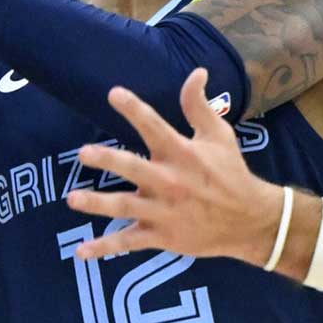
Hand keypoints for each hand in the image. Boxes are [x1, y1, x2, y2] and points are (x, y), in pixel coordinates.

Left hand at [66, 69, 285, 264]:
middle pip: (133, 168)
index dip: (134, 109)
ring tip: (73, 199)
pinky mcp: (162, 236)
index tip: (113, 94)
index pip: (154, 126)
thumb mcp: (219, 135)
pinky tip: (81, 251)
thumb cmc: (231, 173)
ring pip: (125, 207)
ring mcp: (164, 211)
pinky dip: (105, 247)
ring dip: (98, 204)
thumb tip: (196, 71)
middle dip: (108, 160)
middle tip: (84, 153)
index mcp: (182, 153)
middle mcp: (170, 181)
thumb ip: (199, 105)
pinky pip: (129, 242)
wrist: (249, 220)